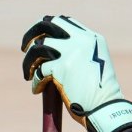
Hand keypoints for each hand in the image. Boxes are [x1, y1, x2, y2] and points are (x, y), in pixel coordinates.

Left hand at [21, 15, 131, 131]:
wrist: (106, 109)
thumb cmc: (101, 95)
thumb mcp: (95, 66)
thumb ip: (79, 55)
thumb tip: (53, 57)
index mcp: (92, 38)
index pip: (64, 22)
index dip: (48, 28)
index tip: (40, 39)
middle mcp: (81, 40)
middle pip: (48, 24)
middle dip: (32, 34)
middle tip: (24, 47)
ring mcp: (71, 52)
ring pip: (38, 47)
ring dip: (28, 61)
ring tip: (28, 74)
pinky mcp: (62, 68)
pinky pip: (40, 71)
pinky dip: (35, 81)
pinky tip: (36, 90)